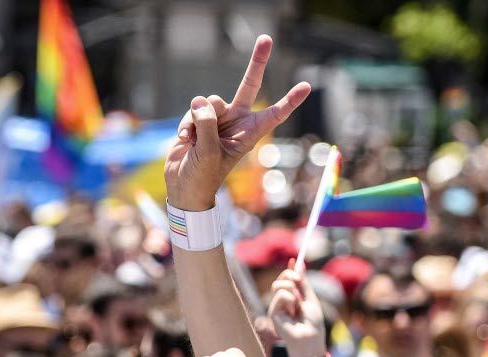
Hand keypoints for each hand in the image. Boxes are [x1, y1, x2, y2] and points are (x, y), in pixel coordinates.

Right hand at [163, 36, 310, 210]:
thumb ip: (208, 124)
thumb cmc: (202, 177)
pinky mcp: (198, 119)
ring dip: (199, 119)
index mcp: (249, 134)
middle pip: (249, 85)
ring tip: (195, 141)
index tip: (305, 85)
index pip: (273, 115)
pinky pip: (193, 110)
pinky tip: (185, 141)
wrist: (182, 186)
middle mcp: (236, 121)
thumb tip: (201, 101)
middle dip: (257, 62)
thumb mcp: (209, 152)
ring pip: (211, 101)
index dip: (289, 100)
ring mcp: (217, 118)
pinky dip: (186, 125)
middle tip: (266, 39)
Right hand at [268, 267, 327, 356]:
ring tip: (298, 303)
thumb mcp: (310, 298)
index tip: (294, 260)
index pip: (289, 280)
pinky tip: (293, 311)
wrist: (310, 337)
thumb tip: (299, 265)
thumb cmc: (313, 322)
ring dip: (291, 289)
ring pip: (278, 286)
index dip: (291, 270)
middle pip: (281, 280)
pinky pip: (280, 296)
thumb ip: (303, 283)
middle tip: (298, 278)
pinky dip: (289, 300)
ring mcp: (277, 307)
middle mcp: (284, 302)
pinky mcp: (273, 313)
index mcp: (293, 298)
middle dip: (290, 275)